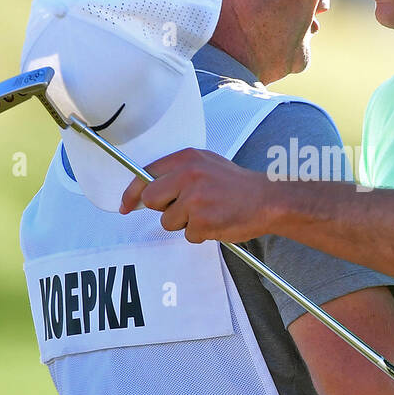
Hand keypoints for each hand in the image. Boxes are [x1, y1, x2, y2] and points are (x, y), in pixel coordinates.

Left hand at [118, 148, 275, 243]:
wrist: (268, 199)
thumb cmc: (236, 185)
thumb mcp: (206, 164)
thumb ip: (178, 172)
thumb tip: (147, 188)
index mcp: (186, 159)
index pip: (145, 175)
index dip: (132, 193)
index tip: (126, 206)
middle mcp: (188, 176)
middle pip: (151, 199)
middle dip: (163, 209)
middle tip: (183, 209)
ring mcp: (194, 199)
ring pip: (168, 222)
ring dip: (184, 224)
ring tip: (207, 213)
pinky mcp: (202, 221)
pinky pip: (188, 235)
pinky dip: (200, 234)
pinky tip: (216, 222)